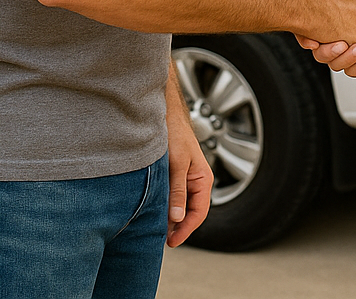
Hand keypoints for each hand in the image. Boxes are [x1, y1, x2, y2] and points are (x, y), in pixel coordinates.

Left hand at [166, 100, 212, 245]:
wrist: (163, 113)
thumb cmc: (175, 133)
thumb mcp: (177, 164)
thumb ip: (177, 191)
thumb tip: (177, 218)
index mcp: (203, 179)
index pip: (199, 213)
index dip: (186, 230)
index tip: (171, 242)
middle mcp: (196, 181)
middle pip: (190, 212)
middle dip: (177, 228)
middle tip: (160, 241)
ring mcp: (184, 178)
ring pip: (179, 205)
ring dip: (169, 217)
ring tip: (154, 229)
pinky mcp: (173, 175)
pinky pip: (171, 196)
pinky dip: (164, 206)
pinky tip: (152, 211)